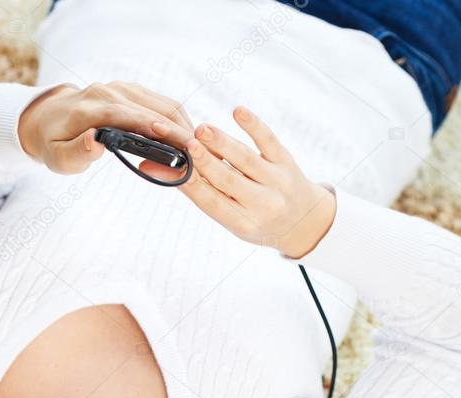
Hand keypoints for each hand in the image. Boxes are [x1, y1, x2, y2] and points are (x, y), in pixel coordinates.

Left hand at [18, 81, 194, 173]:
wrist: (46, 118)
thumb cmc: (53, 144)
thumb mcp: (58, 158)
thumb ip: (77, 153)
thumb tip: (96, 143)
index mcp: (94, 108)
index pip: (137, 119)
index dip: (165, 134)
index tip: (188, 150)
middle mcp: (110, 92)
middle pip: (157, 109)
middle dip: (183, 133)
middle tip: (204, 157)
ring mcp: (122, 88)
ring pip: (164, 104)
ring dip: (184, 126)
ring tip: (200, 151)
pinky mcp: (130, 91)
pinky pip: (160, 103)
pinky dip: (176, 120)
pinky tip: (187, 139)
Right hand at [150, 106, 336, 257]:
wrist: (303, 222)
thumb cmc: (256, 219)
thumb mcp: (230, 216)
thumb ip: (200, 192)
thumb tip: (157, 167)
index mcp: (242, 223)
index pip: (211, 202)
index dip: (191, 184)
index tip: (173, 166)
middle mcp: (261, 205)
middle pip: (228, 180)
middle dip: (207, 161)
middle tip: (187, 143)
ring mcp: (277, 183)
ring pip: (246, 160)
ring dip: (224, 143)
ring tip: (203, 129)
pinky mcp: (286, 162)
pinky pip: (269, 141)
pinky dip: (254, 126)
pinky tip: (238, 111)